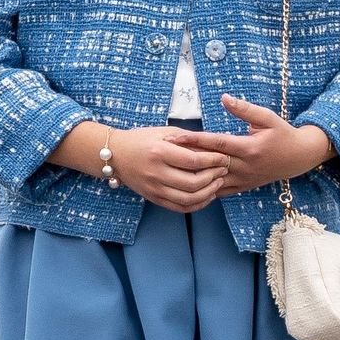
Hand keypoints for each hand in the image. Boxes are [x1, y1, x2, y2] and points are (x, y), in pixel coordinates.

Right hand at [108, 124, 231, 211]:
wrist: (115, 155)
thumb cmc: (141, 139)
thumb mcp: (165, 132)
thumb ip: (189, 140)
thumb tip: (215, 147)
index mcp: (159, 152)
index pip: (193, 161)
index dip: (213, 160)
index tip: (224, 157)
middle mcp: (156, 173)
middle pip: (193, 182)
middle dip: (214, 177)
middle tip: (224, 170)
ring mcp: (154, 188)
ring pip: (188, 199)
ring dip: (208, 193)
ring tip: (217, 183)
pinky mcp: (154, 198)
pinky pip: (180, 208)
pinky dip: (197, 205)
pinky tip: (206, 196)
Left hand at [170, 93, 330, 195]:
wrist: (299, 158)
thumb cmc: (283, 134)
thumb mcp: (268, 117)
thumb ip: (244, 109)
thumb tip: (224, 98)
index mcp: (249, 148)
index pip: (216, 143)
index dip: (195, 139)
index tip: (175, 135)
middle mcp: (244, 166)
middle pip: (210, 163)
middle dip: (186, 158)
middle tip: (163, 152)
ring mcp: (243, 179)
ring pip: (212, 180)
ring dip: (191, 175)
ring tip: (170, 169)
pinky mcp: (243, 187)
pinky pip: (219, 191)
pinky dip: (203, 189)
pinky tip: (186, 185)